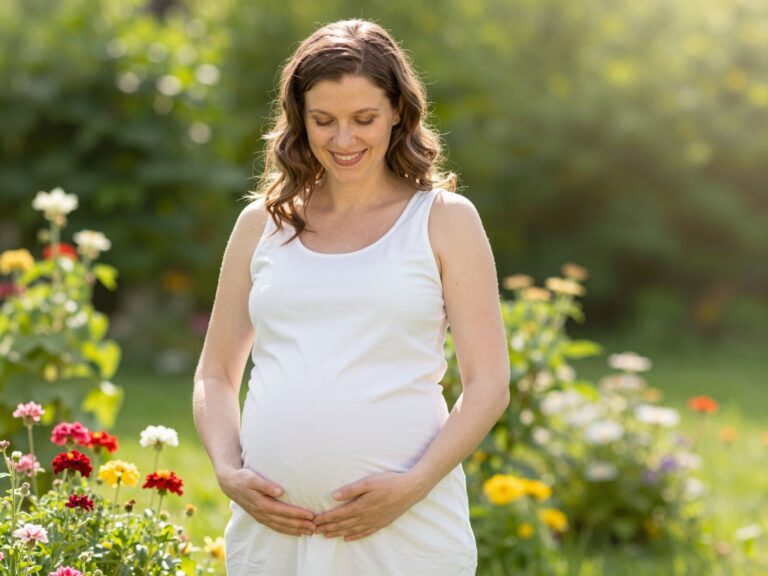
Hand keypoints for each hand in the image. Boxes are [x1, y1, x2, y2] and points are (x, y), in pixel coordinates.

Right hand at [217, 467, 316, 536]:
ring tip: (310, 532)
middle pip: (284, 522)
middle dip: (300, 525)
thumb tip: (280, 491)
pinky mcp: (260, 517)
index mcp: (261, 503)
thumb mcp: (252, 478)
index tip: (311, 515)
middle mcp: (262, 513)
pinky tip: (296, 533)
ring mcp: (261, 516)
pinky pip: (276, 527)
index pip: (284, 511)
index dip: (298, 514)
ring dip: (296, 530)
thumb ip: (266, 485)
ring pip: (281, 527)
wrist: (230, 483)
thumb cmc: (243, 478)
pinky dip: (287, 531)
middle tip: (316, 527)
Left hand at [313, 471, 427, 541]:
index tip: (314, 521)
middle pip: (342, 525)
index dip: (325, 518)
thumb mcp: (369, 482)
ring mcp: (373, 522)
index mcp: (360, 506)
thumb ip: (351, 490)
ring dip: (337, 533)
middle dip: (327, 528)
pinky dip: (354, 536)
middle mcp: (365, 517)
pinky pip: (365, 533)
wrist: (410, 489)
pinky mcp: (381, 523)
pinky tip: (348, 538)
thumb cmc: (389, 482)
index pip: (338, 514)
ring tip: (326, 536)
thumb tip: (334, 496)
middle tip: (315, 531)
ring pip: (351, 530)